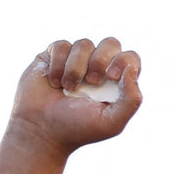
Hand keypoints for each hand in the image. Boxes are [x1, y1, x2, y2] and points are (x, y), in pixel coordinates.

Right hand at [12, 37, 142, 154]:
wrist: (41, 131)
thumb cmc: (77, 129)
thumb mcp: (112, 122)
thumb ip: (132, 100)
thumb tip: (132, 68)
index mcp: (115, 83)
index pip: (130, 58)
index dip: (123, 62)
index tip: (111, 78)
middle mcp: (97, 68)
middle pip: (111, 43)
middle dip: (101, 60)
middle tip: (91, 82)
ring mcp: (75, 60)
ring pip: (84, 44)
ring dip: (76, 68)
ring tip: (68, 89)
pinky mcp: (54, 56)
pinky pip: (62, 45)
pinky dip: (58, 65)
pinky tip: (54, 83)